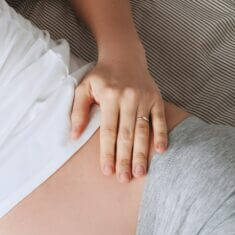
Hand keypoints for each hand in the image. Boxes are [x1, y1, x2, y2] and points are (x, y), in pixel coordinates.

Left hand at [68, 54, 167, 181]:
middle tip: (123, 178)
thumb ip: (78, 111)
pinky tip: (161, 151)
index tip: (107, 171)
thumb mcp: (83, 88)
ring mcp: (144, 98)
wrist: (124, 55)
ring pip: (143, 130)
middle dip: (125, 158)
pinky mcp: (157, 98)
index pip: (108, 131)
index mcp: (109, 97)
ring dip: (142, 153)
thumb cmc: (101, 76)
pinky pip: (159, 119)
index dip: (107, 152)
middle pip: (127, 135)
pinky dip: (161, 135)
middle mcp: (128, 98)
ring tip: (140, 172)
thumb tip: (73, 136)